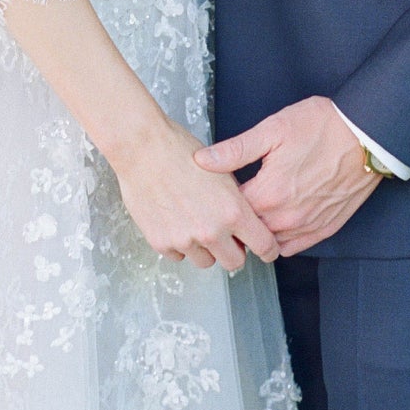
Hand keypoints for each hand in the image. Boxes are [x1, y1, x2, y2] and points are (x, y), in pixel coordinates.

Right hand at [113, 116, 280, 273]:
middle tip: (225, 235)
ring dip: (204, 248)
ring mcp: (186, 240)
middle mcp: (212, 231)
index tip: (263, 248)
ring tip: (194, 221)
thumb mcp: (222, 170)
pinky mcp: (162, 243)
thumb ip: (235, 199)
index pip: (264, 246)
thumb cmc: (180, 150)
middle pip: (235, 262)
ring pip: (206, 261)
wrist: (143, 147)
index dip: (266, 247)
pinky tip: (174, 218)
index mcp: (233, 211)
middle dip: (233, 250)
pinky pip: (179, 255)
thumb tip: (244, 218)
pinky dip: (179, 244)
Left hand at [194, 96, 378, 252]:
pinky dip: (280, 239)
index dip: (219, 200)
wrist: (366, 136)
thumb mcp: (273, 130)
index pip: (230, 212)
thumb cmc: (321, 126)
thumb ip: (235, 150)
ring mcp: (307, 226)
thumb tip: (202, 161)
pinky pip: (294, 247)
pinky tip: (275, 222)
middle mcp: (286, 218)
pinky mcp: (325, 229)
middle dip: (235, 220)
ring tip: (251, 214)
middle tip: (228, 205)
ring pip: (270, 244)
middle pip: (247, 232)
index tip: (216, 191)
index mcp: (269, 193)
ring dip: (257, 233)